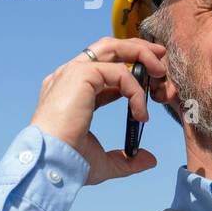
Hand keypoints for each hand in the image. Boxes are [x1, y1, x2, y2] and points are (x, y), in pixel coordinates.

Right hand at [30, 37, 169, 185]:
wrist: (51, 164)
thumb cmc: (69, 163)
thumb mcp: (103, 162)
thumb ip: (126, 159)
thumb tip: (149, 159)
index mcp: (69, 91)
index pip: (103, 69)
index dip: (130, 72)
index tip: (151, 81)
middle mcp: (68, 76)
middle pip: (107, 47)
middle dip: (137, 48)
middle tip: (160, 59)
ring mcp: (72, 72)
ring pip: (112, 47)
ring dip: (140, 54)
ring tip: (160, 72)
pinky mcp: (80, 75)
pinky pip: (119, 73)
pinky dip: (136, 90)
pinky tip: (141, 113)